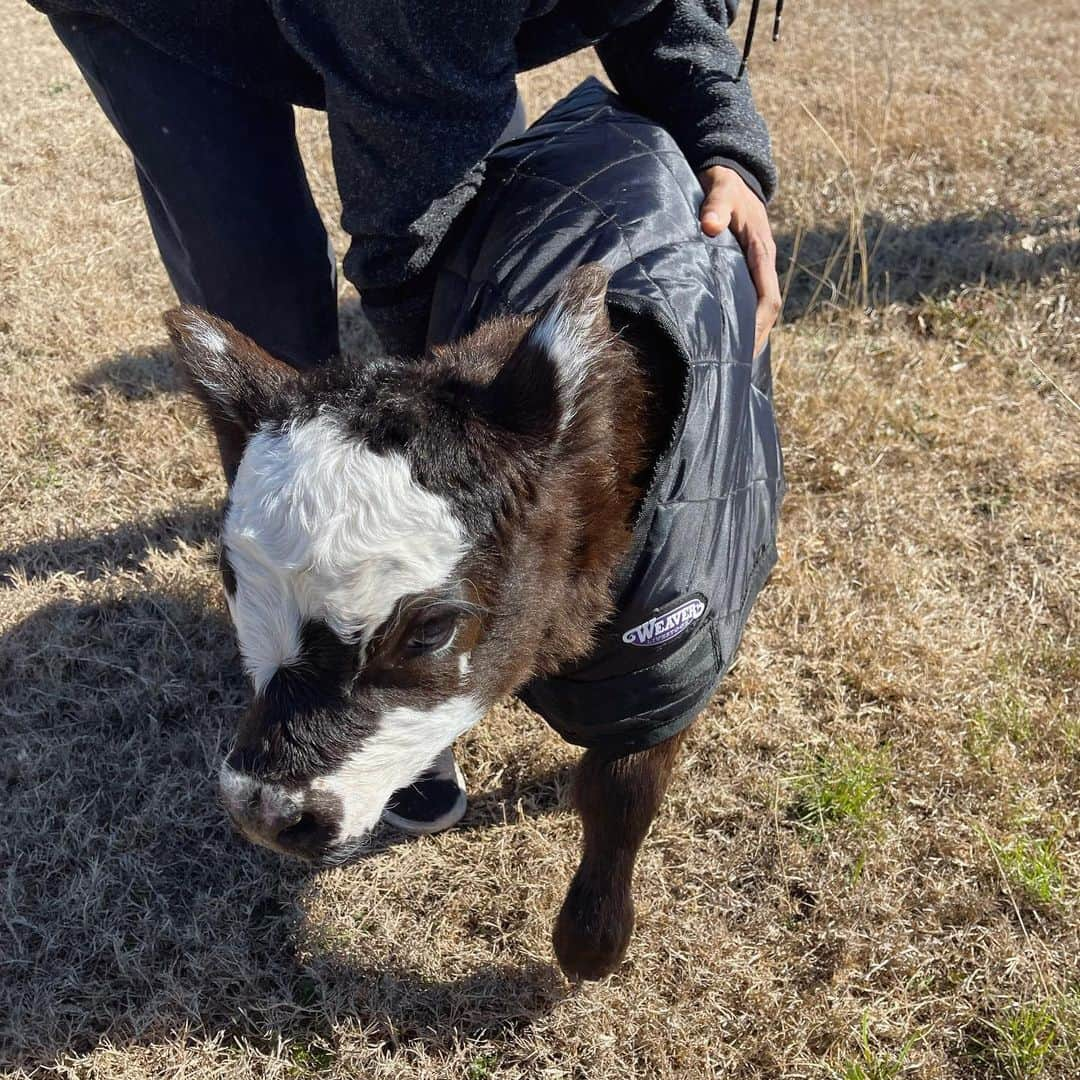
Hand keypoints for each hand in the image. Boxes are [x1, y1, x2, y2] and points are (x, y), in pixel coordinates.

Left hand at [698, 165, 780, 356]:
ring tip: (730, 364)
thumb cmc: (724, 183)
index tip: (744, 349)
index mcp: (760, 252)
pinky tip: (726, 339)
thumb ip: (715, 205)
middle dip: (755, 340)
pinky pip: (749, 301)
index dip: (759, 326)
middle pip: (767, 312)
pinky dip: (742, 322)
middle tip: (734, 369)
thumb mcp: (720, 188)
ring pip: (759, 309)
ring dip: (750, 335)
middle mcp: (762, 265)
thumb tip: (710, 226)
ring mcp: (755, 269)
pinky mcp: (745, 270)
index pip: (768, 299)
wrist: (732, 173)